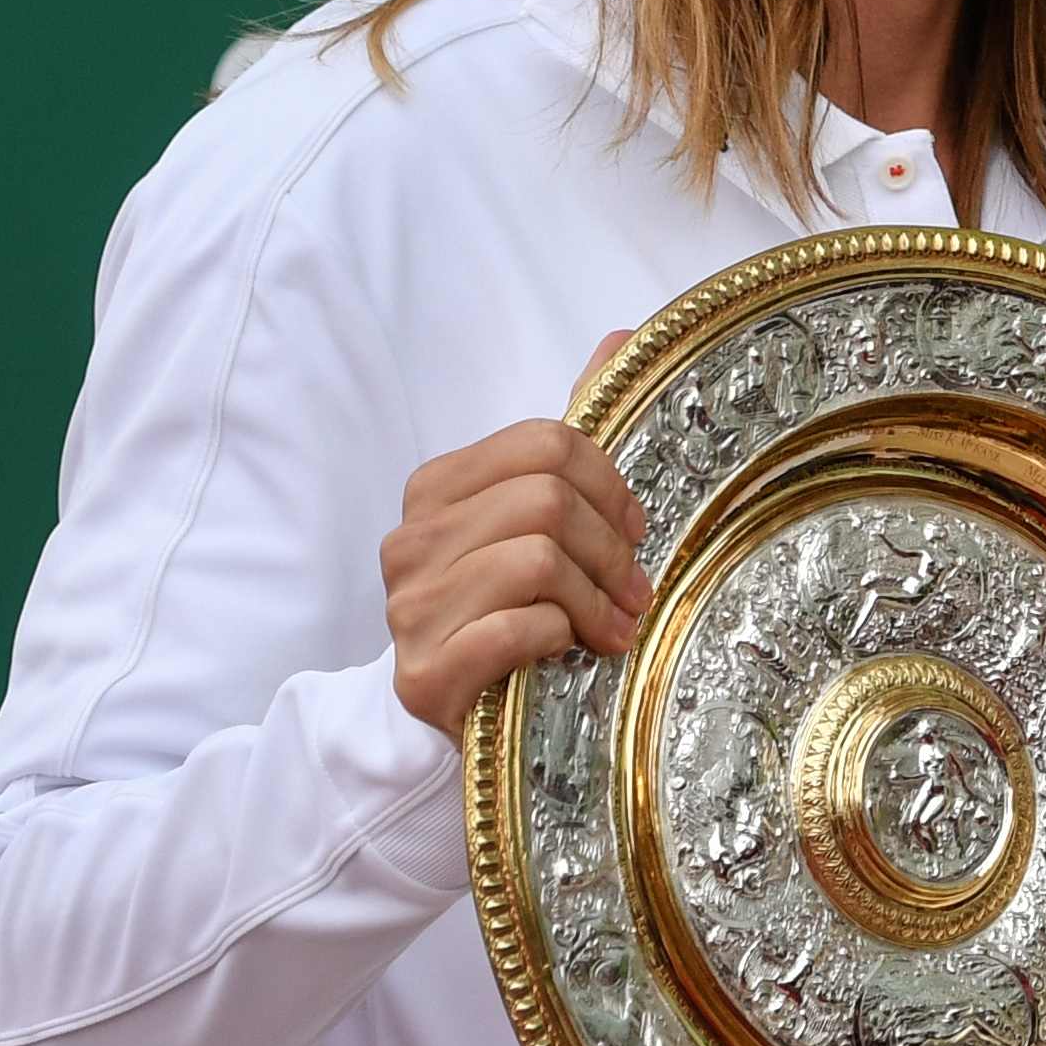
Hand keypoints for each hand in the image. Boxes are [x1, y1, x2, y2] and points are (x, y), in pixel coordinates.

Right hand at [383, 339, 649, 736]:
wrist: (448, 708)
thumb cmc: (503, 606)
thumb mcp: (535, 520)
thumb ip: (570, 440)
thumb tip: (623, 338)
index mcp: (436, 489)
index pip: (545, 444)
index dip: (610, 484)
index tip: (634, 529)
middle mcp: (412, 539)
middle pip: (547, 501)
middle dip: (612, 549)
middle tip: (635, 590)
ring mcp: (411, 605)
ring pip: (538, 561)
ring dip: (597, 600)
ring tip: (614, 627)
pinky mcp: (426, 670)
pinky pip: (520, 628)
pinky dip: (562, 636)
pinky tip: (570, 651)